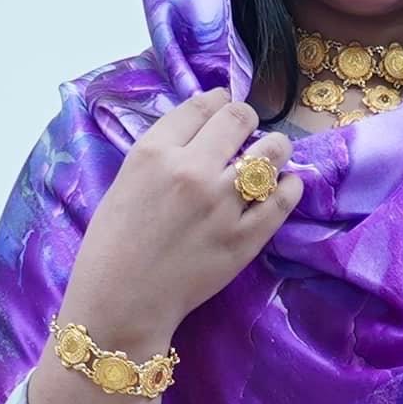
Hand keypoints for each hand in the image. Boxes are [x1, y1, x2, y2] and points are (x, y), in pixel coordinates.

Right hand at [68, 91, 303, 338]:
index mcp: (154, 151)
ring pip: (271, 153)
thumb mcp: (126, 181)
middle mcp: (191, 170)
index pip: (202, 105)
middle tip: (248, 132)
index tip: (224, 108)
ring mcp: (222, 204)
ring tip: (274, 155)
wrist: (122, 301)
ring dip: (276, 148)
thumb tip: (202, 131)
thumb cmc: (113, 245)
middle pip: (239, 118)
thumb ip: (162, 153)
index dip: (218, 102)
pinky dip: (290, 187)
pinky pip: (283, 200)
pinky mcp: (245, 238)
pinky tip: (286, 186)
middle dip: (247, 120)